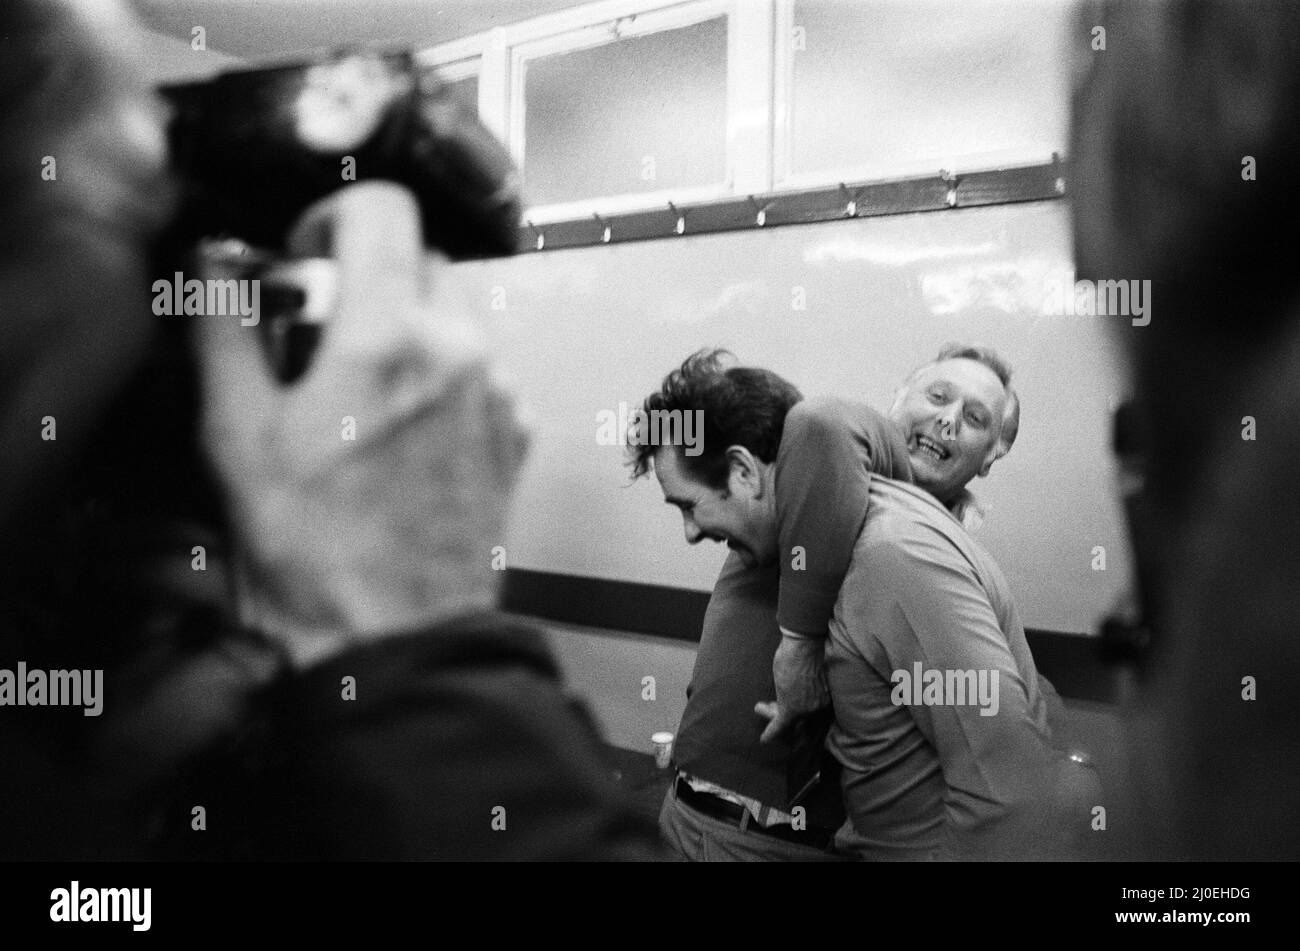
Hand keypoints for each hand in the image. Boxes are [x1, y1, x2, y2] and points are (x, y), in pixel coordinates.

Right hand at [194, 182, 529, 666]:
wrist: (393, 633)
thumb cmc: (315, 548)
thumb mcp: (239, 434)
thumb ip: (225, 327)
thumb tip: (214, 261)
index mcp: (390, 338)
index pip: (382, 207)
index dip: (332, 218)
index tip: (305, 259)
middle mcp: (460, 352)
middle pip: (419, 256)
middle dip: (366, 278)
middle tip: (320, 337)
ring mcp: (498, 392)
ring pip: (453, 311)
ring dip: (406, 325)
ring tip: (360, 394)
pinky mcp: (517, 428)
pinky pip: (479, 365)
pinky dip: (441, 374)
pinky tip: (402, 429)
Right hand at [755, 632, 829, 742]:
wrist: (803, 646)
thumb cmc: (808, 650)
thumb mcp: (811, 670)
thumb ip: (808, 683)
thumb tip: (798, 685)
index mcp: (825, 696)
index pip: (813, 712)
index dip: (801, 712)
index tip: (793, 714)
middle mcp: (818, 707)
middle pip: (800, 719)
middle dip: (785, 714)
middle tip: (770, 708)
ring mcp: (805, 709)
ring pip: (786, 720)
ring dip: (771, 715)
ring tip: (760, 707)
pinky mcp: (790, 709)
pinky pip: (779, 725)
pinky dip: (771, 732)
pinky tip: (764, 738)